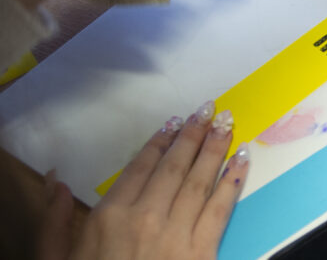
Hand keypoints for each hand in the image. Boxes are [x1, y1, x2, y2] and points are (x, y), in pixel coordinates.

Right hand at [40, 103, 248, 259]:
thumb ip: (54, 221)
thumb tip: (56, 182)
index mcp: (108, 217)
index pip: (140, 168)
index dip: (160, 142)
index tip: (175, 122)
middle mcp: (144, 218)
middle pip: (174, 167)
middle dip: (194, 136)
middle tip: (211, 110)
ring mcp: (175, 235)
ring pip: (200, 181)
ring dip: (216, 149)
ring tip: (229, 124)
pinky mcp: (201, 253)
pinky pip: (220, 209)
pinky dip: (233, 181)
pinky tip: (242, 161)